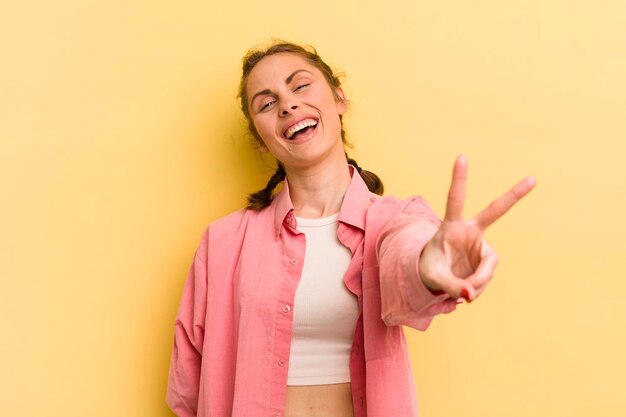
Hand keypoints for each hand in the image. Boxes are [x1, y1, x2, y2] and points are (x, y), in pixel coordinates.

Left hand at [418, 155, 535, 301]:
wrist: (435, 277)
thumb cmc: (429, 269)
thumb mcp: (432, 278)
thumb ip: (450, 286)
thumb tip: (470, 295)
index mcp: (451, 226)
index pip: (455, 200)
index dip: (459, 179)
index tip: (462, 156)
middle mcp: (470, 231)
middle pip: (494, 211)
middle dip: (514, 195)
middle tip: (533, 178)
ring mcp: (481, 245)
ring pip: (487, 268)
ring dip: (475, 284)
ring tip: (460, 292)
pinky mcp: (487, 260)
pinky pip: (485, 279)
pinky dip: (477, 289)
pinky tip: (467, 292)